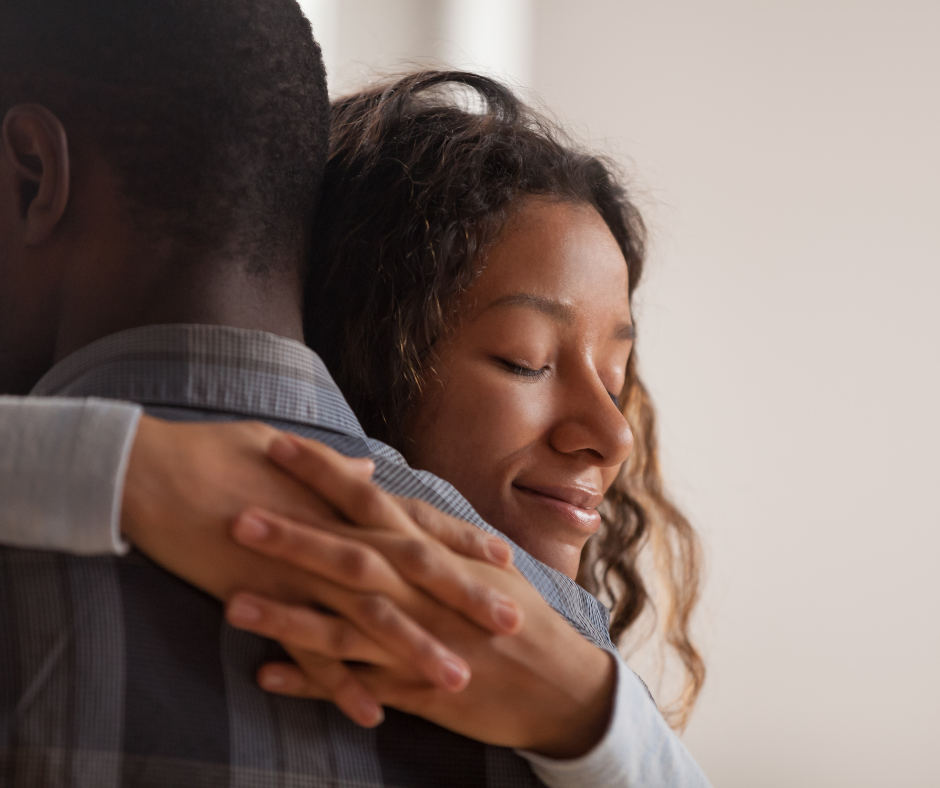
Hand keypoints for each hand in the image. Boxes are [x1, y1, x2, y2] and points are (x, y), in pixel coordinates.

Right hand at [121, 417, 521, 722]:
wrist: (148, 473)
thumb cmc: (215, 453)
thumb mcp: (282, 450)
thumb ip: (333, 471)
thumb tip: (366, 470)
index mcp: (340, 498)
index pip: (414, 520)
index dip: (460, 539)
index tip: (502, 556)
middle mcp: (330, 533)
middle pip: (410, 570)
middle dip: (463, 598)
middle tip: (511, 623)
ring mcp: (298, 569)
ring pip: (369, 616)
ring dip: (415, 650)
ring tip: (457, 679)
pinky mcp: (261, 599)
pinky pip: (307, 651)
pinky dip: (340, 684)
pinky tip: (371, 714)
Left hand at [229, 503, 616, 758]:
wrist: (560, 683)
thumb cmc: (520, 617)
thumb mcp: (479, 564)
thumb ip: (432, 532)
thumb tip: (396, 499)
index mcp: (433, 552)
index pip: (372, 500)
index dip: (326, 472)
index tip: (279, 443)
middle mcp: (420, 591)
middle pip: (350, 556)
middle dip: (294, 534)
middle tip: (236, 513)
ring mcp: (416, 640)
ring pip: (342, 624)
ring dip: (287, 613)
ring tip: (231, 602)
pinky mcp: (414, 688)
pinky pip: (354, 684)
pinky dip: (310, 681)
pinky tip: (265, 675)